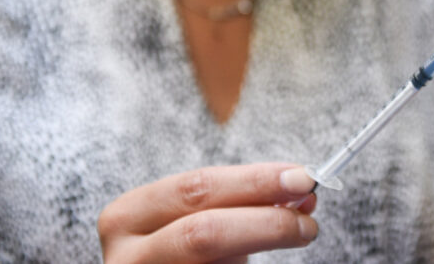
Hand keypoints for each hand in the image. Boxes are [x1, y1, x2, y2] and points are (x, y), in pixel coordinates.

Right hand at [98, 163, 318, 263]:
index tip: (301, 177)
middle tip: (308, 214)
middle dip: (265, 219)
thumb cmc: (182, 252)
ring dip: (264, 242)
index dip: (254, 181)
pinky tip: (263, 259)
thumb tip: (302, 197)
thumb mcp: (201, 219)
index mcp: (129, 216)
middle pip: (202, 232)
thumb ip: (243, 206)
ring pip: (211, 262)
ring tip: (301, 232)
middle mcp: (125, 257)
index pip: (197, 189)